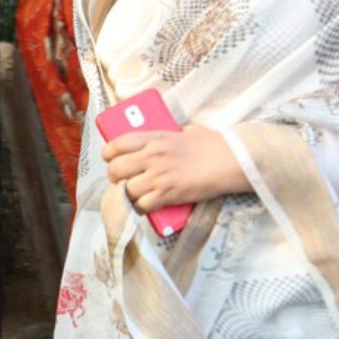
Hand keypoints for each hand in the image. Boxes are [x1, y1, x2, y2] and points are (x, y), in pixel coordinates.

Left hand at [101, 123, 251, 209]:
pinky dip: (140, 208)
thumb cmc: (212, 145)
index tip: (111, 159)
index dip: (109, 154)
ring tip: (135, 194)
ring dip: (128, 194)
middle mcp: (152, 156)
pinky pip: (142, 206)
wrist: (229, 161)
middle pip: (116, 169)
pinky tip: (145, 205)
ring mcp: (158, 177)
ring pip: (126, 190)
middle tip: (122, 179)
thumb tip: (162, 140)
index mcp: (154, 137)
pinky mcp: (168, 195)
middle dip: (115, 176)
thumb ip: (169, 135)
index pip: (117, 144)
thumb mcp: (186, 130)